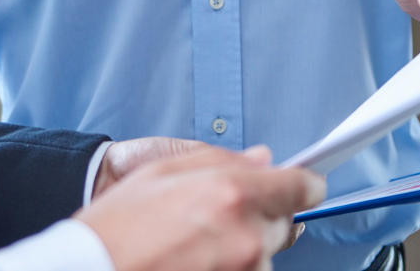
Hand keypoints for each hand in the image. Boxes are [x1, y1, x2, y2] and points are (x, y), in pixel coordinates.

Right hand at [76, 145, 323, 270]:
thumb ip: (220, 160)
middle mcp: (246, 236)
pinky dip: (232, 270)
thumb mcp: (161, 173)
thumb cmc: (114, 230)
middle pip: (285, 224)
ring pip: (265, 257)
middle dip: (262, 218)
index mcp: (231, 193)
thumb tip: (261, 160)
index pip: (299, 187)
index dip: (303, 185)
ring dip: (245, 252)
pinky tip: (195, 263)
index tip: (305, 187)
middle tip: (218, 221)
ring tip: (196, 250)